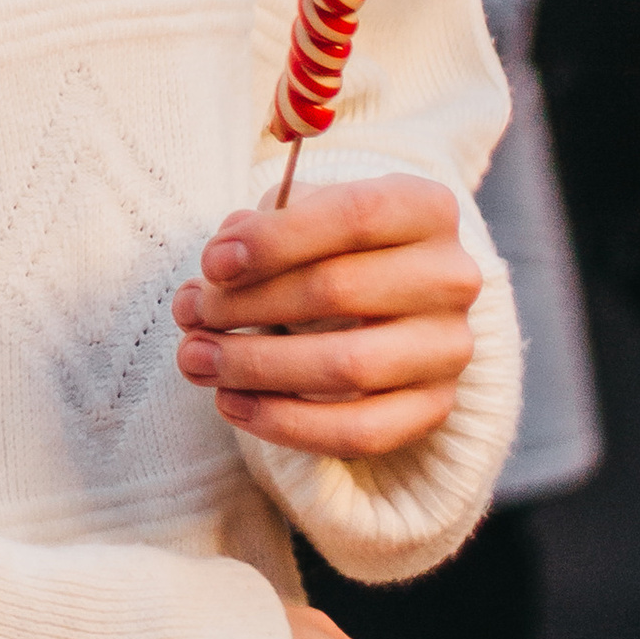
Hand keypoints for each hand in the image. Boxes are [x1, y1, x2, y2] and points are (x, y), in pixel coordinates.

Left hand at [174, 173, 479, 456]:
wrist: (388, 297)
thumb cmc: (328, 244)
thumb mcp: (300, 213)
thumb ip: (260, 227)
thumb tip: (221, 265)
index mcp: (425, 207)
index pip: (355, 215)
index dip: (275, 239)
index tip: (212, 263)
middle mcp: (452, 276)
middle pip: (341, 290)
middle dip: (248, 305)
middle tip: (188, 314)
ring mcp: (450, 347)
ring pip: (348, 366)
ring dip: (256, 366)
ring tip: (195, 359)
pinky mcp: (435, 407)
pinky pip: (360, 431)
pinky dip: (286, 423)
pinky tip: (232, 404)